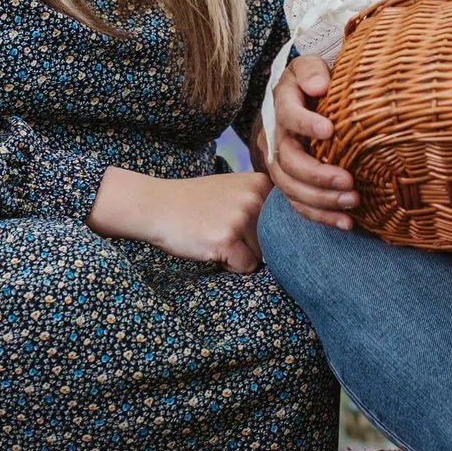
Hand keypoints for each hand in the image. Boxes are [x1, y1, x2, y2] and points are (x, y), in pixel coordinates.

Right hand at [90, 168, 269, 270]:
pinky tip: (209, 246)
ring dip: (240, 254)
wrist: (157, 205)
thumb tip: (294, 238)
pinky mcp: (227, 240)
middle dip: (252, 244)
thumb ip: (264, 205)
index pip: (284, 223)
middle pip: (273, 241)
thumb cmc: (196, 202)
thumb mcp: (236, 190)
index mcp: (262, 184)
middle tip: (222, 228)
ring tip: (214, 234)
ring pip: (261, 256)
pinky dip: (229, 264)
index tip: (239, 221)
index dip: (263, 230)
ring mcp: (242, 218)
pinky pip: (245, 267)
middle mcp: (256, 198)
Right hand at [263, 55, 357, 228]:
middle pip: (288, 162)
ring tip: (352, 202)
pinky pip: (299, 204)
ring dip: (321, 200)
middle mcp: (275, 137)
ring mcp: (280, 162)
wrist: (307, 95)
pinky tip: (345, 222)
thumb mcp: (312, 65)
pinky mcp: (291, 181)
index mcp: (281, 106)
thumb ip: (313, 71)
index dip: (305, 124)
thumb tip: (320, 85)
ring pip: (291, 188)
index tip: (329, 130)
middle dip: (317, 175)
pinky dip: (321, 216)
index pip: (288, 115)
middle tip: (348, 181)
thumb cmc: (316, 80)